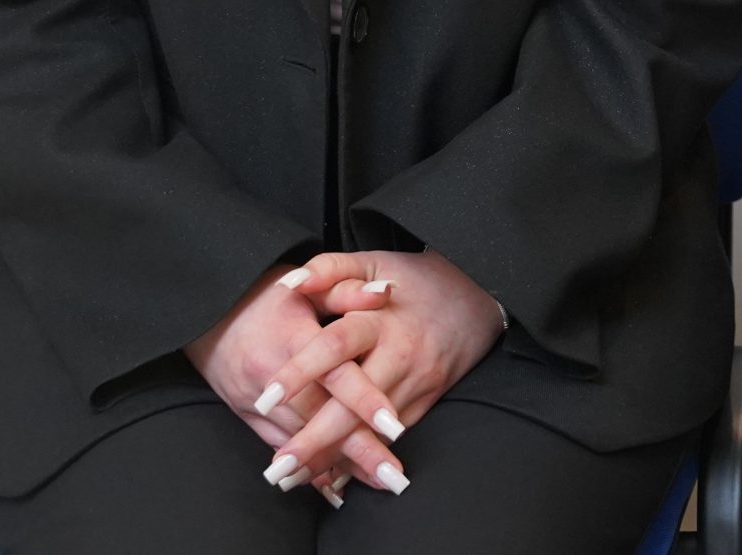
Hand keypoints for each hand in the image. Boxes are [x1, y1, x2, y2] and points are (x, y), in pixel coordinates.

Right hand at [183, 264, 398, 495]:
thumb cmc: (263, 296)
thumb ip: (346, 292)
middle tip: (395, 476)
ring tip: (378, 482)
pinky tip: (335, 483)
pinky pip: (280, 446)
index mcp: (293, 338)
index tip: (394, 426)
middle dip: (361, 449)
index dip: (364, 399)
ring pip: (303, 439)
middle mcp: (272, 375)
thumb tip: (386, 293)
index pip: (334, 373)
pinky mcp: (247, 417)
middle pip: (322, 418)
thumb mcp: (305, 286)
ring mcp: (255, 401)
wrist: (204, 314)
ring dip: (341, 463)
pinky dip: (309, 467)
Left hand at [259, 249, 505, 493]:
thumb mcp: (373, 262)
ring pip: (370, 431)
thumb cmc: (414, 280)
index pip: (334, 348)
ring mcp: (415, 383)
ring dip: (332, 459)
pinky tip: (332, 477)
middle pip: (351, 406)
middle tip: (276, 467)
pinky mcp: (425, 402)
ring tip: (292, 479)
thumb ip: (330, 268)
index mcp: (378, 320)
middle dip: (313, 440)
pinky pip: (389, 439)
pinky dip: (361, 459)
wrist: (476, 297)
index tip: (265, 398)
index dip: (299, 372)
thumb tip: (290, 284)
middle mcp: (398, 356)